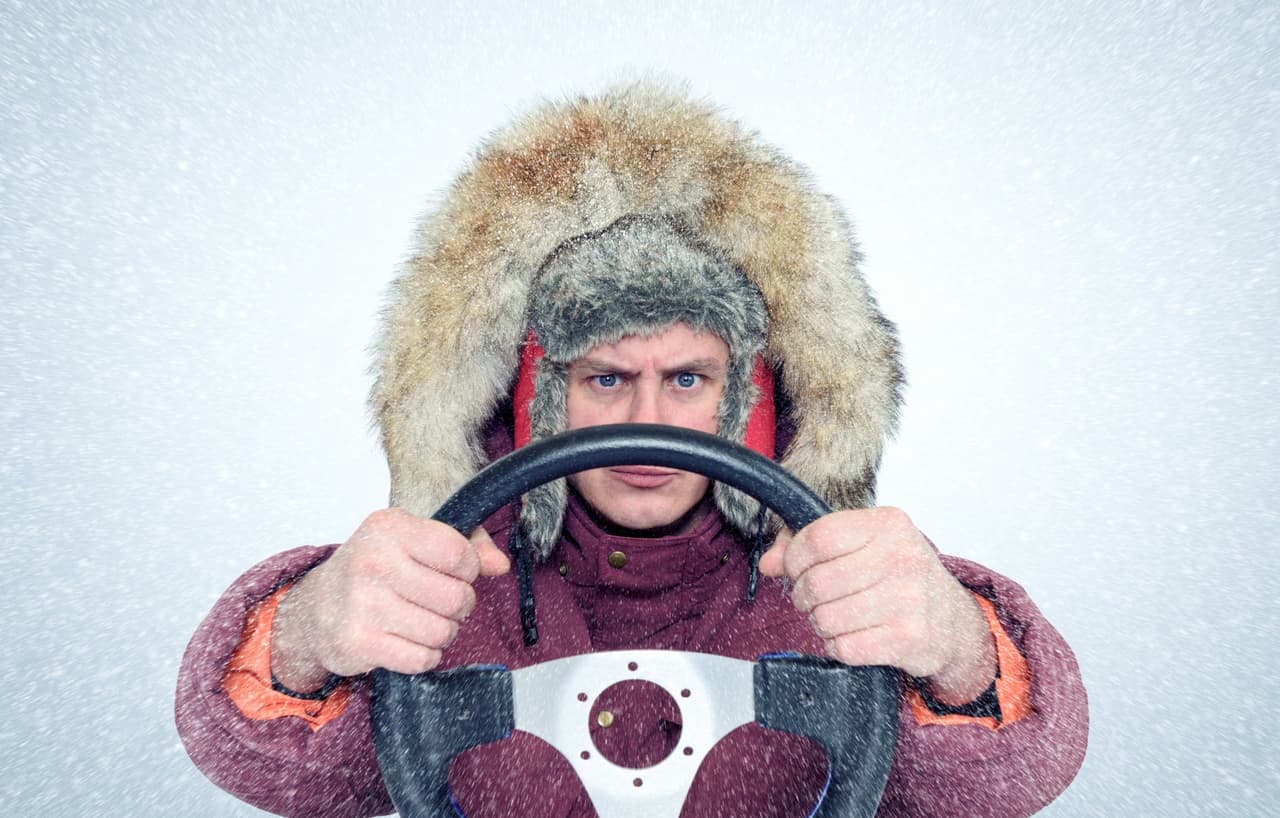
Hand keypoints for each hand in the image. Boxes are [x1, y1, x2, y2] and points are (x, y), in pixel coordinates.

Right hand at [270, 508, 509, 691]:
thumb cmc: (373, 570)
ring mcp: (363, 604)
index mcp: (390, 527)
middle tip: (439, 602)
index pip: (460, 554)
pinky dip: (424, 654)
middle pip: (457, 598)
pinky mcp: (358, 642)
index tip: (454, 572)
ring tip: (421, 620)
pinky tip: (407, 639)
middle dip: (459, 605)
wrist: (315, 609)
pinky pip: (422, 658)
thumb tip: (500, 565)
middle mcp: (373, 562)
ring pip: (442, 631)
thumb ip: (466, 544)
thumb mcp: (414, 540)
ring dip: (442, 632)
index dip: (469, 569)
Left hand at [758, 507, 995, 704]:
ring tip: (838, 616)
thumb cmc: (900, 577)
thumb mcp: (863, 545)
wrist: (952, 621)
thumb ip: (809, 545)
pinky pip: (844, 647)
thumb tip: (769, 563)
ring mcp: (908, 599)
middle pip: (817, 582)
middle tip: (814, 599)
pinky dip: (838, 646)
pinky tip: (853, 635)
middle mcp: (902, 557)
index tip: (795, 568)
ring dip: (821, 623)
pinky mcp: (908, 638)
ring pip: (826, 618)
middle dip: (803, 596)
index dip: (794, 558)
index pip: (818, 537)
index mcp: (888, 525)